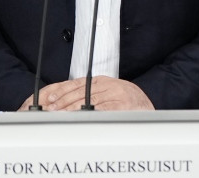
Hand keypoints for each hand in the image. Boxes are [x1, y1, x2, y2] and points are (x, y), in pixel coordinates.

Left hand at [18, 76, 153, 110]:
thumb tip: (68, 103)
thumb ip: (92, 94)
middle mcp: (109, 85)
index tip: (51, 99)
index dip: (63, 91)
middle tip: (52, 110)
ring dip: (73, 109)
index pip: (78, 84)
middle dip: (64, 102)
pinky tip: (80, 117)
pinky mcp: (122, 105)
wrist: (146, 107)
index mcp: (103, 81)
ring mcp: (116, 95)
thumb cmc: (127, 102)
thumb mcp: (108, 92)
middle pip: (81, 92)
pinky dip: (90, 113)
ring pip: (89, 101)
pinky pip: (103, 109)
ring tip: (61, 115)